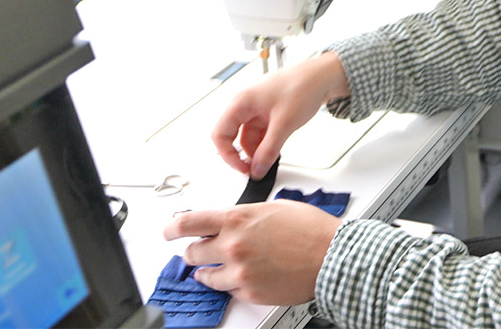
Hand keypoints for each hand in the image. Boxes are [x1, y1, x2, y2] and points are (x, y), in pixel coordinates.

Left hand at [163, 200, 340, 304]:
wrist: (332, 257)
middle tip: (201, 251)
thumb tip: (232, 221)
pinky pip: (227, 290)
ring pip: (204, 276)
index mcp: (237, 219)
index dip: (172, 228)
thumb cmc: (311, 230)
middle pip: (192, 252)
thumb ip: (246, 215)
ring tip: (222, 268)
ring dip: (209, 271)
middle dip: (195, 251)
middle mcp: (233, 245)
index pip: (188, 223)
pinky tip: (245, 276)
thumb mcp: (275, 208)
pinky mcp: (248, 292)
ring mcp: (239, 271)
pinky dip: (232, 283)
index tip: (168, 232)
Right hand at [213, 51, 350, 178]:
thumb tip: (258, 169)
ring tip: (270, 160)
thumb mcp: (284, 124)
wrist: (323, 75)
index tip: (243, 168)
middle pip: (233, 136)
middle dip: (243, 154)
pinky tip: (275, 151)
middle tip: (256, 169)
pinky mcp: (269, 111)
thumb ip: (269, 150)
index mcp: (241, 102)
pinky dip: (266, 143)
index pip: (220, 134)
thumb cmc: (303, 86)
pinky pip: (261, 132)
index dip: (228, 155)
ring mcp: (258, 108)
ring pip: (248, 136)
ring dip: (256, 150)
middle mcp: (246, 104)